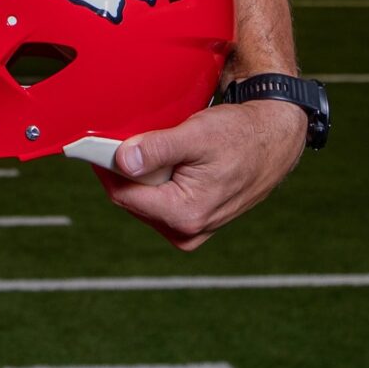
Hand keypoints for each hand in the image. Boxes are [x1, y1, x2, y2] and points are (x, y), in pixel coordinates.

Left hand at [94, 98, 307, 249]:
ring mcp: (190, 231)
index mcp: (185, 215)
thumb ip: (157, 149)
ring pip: (144, 200)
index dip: (105, 167)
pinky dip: (157, 181)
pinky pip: (159, 202)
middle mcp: (186, 232)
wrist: (274, 141)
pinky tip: (171, 162)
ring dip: (143, 175)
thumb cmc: (241, 136)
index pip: (124, 194)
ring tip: (162, 149)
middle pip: (131, 199)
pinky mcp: (193, 223)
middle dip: (126, 170)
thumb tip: (122, 161)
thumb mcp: (197, 135)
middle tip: (132, 137)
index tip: (94, 143)